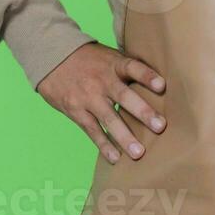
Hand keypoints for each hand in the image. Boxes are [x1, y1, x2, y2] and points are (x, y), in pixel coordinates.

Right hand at [36, 43, 166, 164]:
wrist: (52, 57)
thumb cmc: (90, 59)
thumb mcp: (109, 56)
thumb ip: (129, 68)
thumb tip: (161, 82)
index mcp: (114, 64)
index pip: (133, 67)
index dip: (147, 75)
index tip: (161, 85)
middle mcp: (102, 80)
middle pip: (124, 96)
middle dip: (142, 112)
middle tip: (160, 126)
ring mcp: (88, 97)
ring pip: (108, 118)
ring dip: (124, 137)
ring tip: (139, 153)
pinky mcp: (76, 111)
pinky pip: (92, 130)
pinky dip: (104, 145)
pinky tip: (116, 158)